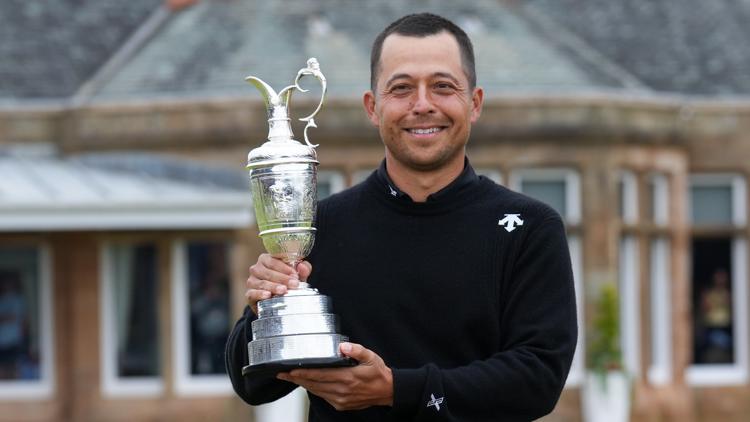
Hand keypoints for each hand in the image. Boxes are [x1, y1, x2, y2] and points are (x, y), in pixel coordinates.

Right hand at [245, 253, 311, 314]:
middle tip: (294, 284)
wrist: (277, 303)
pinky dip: (260, 294)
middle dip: (282, 278)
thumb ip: (302, 270)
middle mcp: (257, 268)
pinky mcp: (249, 294)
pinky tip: (268, 295)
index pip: (274, 259)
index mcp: (266, 259)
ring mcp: (252, 281)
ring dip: (273, 286)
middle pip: (268, 271)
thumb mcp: (297, 276)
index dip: (285, 267)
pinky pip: (252, 293)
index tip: (296, 274)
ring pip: (261, 282)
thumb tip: (303, 266)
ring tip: (284, 290)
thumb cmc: (287, 284)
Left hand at [277, 342, 393, 410]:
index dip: (303, 373)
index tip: (290, 370)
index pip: (319, 375)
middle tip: (282, 374)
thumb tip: (343, 346)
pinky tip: (309, 384)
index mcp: (347, 377)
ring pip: (316, 391)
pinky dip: (314, 390)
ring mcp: (340, 399)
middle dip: (296, 378)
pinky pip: (323, 397)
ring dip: (303, 384)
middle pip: (313, 384)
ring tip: (292, 378)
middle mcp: (341, 390)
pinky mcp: (341, 405)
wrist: (387, 391)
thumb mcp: (370, 357)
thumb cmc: (378, 373)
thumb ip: (356, 350)